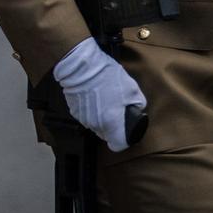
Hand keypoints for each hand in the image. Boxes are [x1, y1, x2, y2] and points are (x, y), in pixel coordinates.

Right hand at [52, 37, 147, 151]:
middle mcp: (96, 125)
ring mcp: (83, 119)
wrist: (81, 66)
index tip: (125, 132)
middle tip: (116, 110)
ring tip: (104, 100)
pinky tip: (93, 97)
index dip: (123, 140)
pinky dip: (90, 111)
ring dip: (101, 117)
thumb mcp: (132, 88)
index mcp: (112, 123)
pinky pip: (86, 117)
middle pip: (106, 135)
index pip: (118, 146)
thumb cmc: (106, 77)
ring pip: (96, 125)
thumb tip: (138, 109)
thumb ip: (138, 104)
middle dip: (112, 126)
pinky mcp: (74, 110)